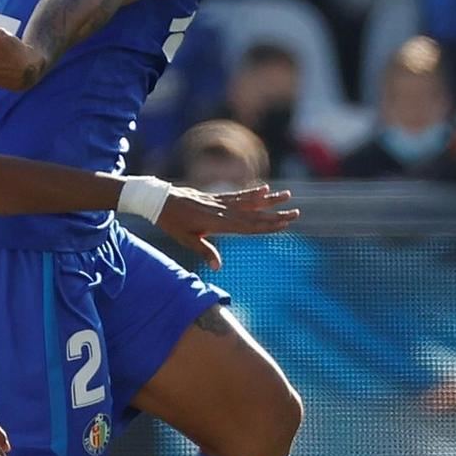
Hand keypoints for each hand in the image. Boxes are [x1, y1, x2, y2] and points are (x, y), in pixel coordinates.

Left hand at [155, 184, 298, 269]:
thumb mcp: (186, 240)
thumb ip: (204, 251)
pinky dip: (252, 192)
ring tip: (287, 195)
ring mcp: (220, 202)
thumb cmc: (172, 223)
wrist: (159, 200)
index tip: (285, 224)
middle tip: (296, 212)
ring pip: (249, 201)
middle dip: (276, 215)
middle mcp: (223, 211)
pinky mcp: (215, 197)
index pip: (249, 226)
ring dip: (269, 200)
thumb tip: (218, 267)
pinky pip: (237, 195)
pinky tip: (264, 188)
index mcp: (218, 223)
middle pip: (255, 214)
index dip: (268, 226)